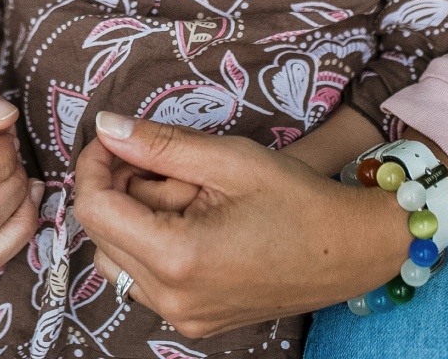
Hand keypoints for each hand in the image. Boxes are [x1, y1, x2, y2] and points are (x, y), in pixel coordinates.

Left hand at [74, 112, 409, 337]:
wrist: (353, 250)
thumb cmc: (297, 200)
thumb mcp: (227, 158)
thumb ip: (158, 143)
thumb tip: (104, 126)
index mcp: (177, 258)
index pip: (95, 209)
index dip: (95, 165)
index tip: (114, 139)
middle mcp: (172, 300)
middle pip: (104, 233)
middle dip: (123, 189)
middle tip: (170, 163)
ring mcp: (184, 317)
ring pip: (120, 259)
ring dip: (138, 219)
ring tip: (187, 193)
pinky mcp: (196, 322)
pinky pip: (147, 280)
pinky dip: (155, 245)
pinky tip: (194, 222)